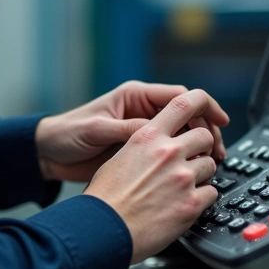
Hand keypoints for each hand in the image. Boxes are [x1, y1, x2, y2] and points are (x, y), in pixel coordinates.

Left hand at [35, 81, 228, 181]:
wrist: (49, 154)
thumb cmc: (67, 134)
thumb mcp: (97, 129)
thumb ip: (126, 129)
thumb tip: (155, 132)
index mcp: (135, 96)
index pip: (179, 97)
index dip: (203, 107)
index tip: (219, 121)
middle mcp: (142, 111)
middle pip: (187, 116)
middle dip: (206, 131)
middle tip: (219, 151)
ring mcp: (143, 131)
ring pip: (181, 135)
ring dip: (198, 147)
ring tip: (212, 163)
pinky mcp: (140, 150)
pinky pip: (169, 152)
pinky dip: (183, 160)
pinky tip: (192, 172)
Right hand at [83, 89, 224, 263]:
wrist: (102, 230)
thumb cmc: (104, 199)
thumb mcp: (118, 158)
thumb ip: (144, 147)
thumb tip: (158, 147)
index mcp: (148, 136)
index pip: (185, 102)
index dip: (204, 105)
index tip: (211, 116)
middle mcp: (167, 152)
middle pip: (205, 135)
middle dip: (203, 147)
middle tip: (194, 158)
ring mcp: (181, 177)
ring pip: (211, 164)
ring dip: (203, 174)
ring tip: (185, 186)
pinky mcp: (191, 203)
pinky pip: (212, 193)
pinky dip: (203, 198)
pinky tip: (186, 204)